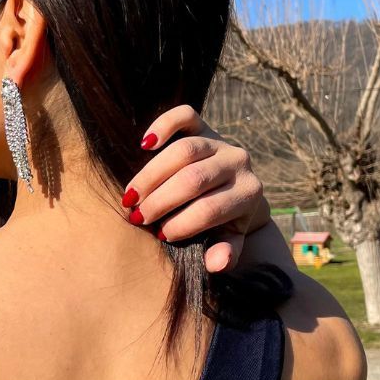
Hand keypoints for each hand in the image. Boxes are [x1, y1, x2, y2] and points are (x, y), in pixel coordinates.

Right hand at [120, 105, 268, 271]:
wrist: (238, 187)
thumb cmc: (226, 221)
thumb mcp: (230, 240)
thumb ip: (226, 253)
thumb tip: (216, 263)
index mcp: (248, 194)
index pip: (209, 210)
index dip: (181, 224)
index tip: (161, 235)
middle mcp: (239, 163)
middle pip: (193, 180)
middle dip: (160, 201)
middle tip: (137, 217)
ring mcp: (221, 141)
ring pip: (184, 151)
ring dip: (151, 175)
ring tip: (131, 195)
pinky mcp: (205, 126)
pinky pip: (185, 116)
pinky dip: (163, 126)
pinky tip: (143, 145)